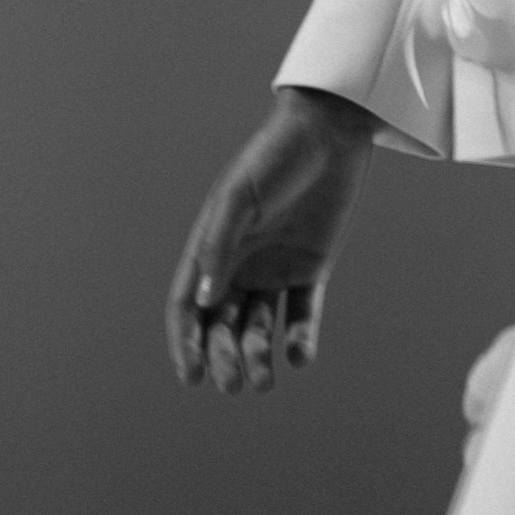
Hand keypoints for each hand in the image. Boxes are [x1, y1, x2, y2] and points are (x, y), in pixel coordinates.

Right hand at [165, 86, 373, 393]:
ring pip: (260, 327)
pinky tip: (298, 356)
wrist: (329, 131)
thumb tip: (201, 301)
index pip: (188, 305)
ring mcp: (275, 268)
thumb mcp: (240, 196)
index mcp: (211, 247)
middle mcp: (239, 264)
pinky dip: (299, 340)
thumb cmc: (275, 156)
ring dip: (258, 356)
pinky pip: (302, 314)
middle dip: (224, 357)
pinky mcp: (311, 269)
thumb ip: (219, 244)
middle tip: (234, 382)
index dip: (185, 342)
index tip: (191, 375)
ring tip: (264, 380)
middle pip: (223, 325)